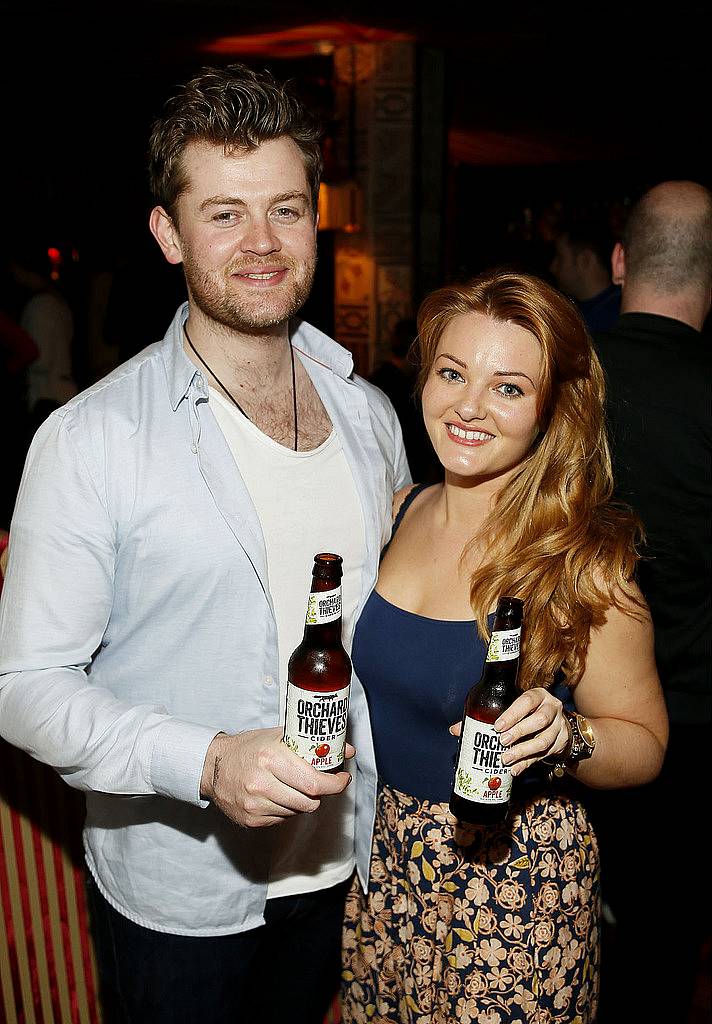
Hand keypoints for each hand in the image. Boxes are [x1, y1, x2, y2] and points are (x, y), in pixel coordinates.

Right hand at [201, 728, 354, 827]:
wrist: (213, 767)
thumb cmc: (249, 748)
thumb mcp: (279, 736)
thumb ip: (312, 743)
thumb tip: (347, 750)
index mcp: (271, 758)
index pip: (313, 782)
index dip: (335, 784)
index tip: (342, 779)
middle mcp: (262, 783)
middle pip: (310, 801)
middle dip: (321, 793)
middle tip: (322, 783)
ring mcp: (256, 805)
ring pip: (298, 811)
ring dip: (303, 800)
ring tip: (294, 785)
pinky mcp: (252, 820)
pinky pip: (283, 819)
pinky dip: (287, 808)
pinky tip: (278, 794)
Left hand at [449, 688, 569, 775]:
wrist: (557, 723)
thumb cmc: (526, 713)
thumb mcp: (512, 708)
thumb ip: (485, 717)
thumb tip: (455, 730)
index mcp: (537, 695)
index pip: (527, 701)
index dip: (513, 714)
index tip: (497, 726)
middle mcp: (551, 708)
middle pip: (540, 720)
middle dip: (520, 732)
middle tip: (502, 742)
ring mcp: (559, 726)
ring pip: (544, 740)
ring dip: (524, 751)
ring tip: (506, 758)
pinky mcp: (561, 743)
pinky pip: (545, 755)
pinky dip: (528, 763)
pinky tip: (515, 769)